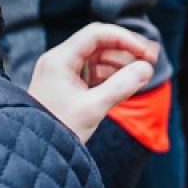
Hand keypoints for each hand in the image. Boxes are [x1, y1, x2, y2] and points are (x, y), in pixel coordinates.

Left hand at [28, 23, 157, 142]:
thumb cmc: (59, 130)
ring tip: (140, 74)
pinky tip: (125, 82)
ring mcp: (62, 71)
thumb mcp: (93, 109)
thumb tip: (146, 68)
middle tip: (151, 59)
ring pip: (97, 56)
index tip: (146, 53)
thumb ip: (121, 86)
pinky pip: (92, 70)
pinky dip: (110, 74)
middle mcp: (59, 60)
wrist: (36, 153)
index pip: (96, 34)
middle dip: (125, 49)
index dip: (124, 39)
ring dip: (119, 62)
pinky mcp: (66, 83)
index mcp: (59, 60)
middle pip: (98, 42)